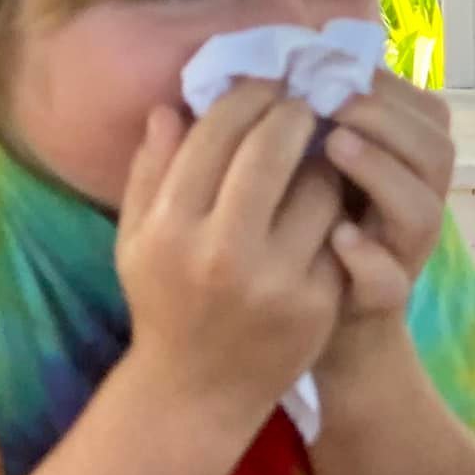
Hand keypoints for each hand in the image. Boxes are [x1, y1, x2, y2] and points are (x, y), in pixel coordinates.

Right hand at [116, 81, 348, 435]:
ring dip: (322, 159)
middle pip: (270, 150)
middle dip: (291, 113)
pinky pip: (338, 231)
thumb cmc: (164, 303)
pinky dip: (336, 208)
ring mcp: (275, 281)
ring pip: (317, 187)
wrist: (197, 391)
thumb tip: (170, 106)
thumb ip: (150, 171)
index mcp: (170, 229)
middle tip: (302, 101)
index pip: (214, 136)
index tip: (264, 83)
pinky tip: (331, 197)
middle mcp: (221, 252)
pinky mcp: (317, 302)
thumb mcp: (137, 240)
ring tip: (319, 148)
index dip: (246, 98)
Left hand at [314, 70, 455, 372]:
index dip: (386, 85)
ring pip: (423, 210)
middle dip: (386, 120)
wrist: (306, 325)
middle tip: (334, 103)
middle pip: (437, 151)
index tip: (331, 66)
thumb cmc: (305, 231)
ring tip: (334, 147)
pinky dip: (368, 257)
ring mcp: (405, 255)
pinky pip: (391, 280)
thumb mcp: (312, 168)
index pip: (426, 111)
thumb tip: (282, 60)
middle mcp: (418, 204)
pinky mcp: (383, 301)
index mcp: (407, 167)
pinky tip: (338, 236)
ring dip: (381, 172)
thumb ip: (313, 123)